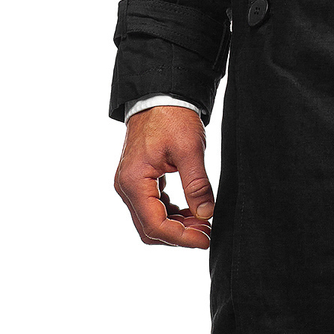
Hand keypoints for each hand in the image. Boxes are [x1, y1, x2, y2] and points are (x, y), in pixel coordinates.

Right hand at [114, 106, 214, 247]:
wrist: (160, 94)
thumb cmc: (172, 116)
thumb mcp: (189, 149)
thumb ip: (197, 184)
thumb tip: (206, 214)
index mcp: (134, 181)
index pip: (155, 225)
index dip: (182, 238)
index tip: (206, 239)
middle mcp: (126, 186)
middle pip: (149, 228)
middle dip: (179, 234)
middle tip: (207, 232)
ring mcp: (130, 183)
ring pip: (150, 219)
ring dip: (176, 225)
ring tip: (203, 221)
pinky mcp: (139, 178)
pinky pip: (152, 205)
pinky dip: (171, 212)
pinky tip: (191, 210)